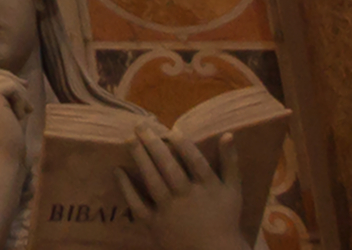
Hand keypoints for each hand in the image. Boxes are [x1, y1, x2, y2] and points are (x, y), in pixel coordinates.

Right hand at [0, 58, 30, 164]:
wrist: (0, 163)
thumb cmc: (2, 148)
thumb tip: (14, 81)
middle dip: (6, 75)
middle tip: (25, 84)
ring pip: (1, 77)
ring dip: (19, 92)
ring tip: (26, 110)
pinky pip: (10, 86)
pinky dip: (22, 99)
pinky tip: (24, 114)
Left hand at [123, 127, 248, 249]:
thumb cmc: (225, 218)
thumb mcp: (233, 191)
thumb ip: (230, 162)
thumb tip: (227, 134)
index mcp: (208, 188)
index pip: (195, 161)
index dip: (182, 144)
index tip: (171, 129)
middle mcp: (188, 198)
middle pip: (169, 168)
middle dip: (153, 145)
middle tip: (140, 126)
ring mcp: (170, 212)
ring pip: (153, 182)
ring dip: (140, 159)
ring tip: (128, 139)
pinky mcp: (155, 225)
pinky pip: (138, 205)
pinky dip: (126, 188)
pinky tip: (118, 170)